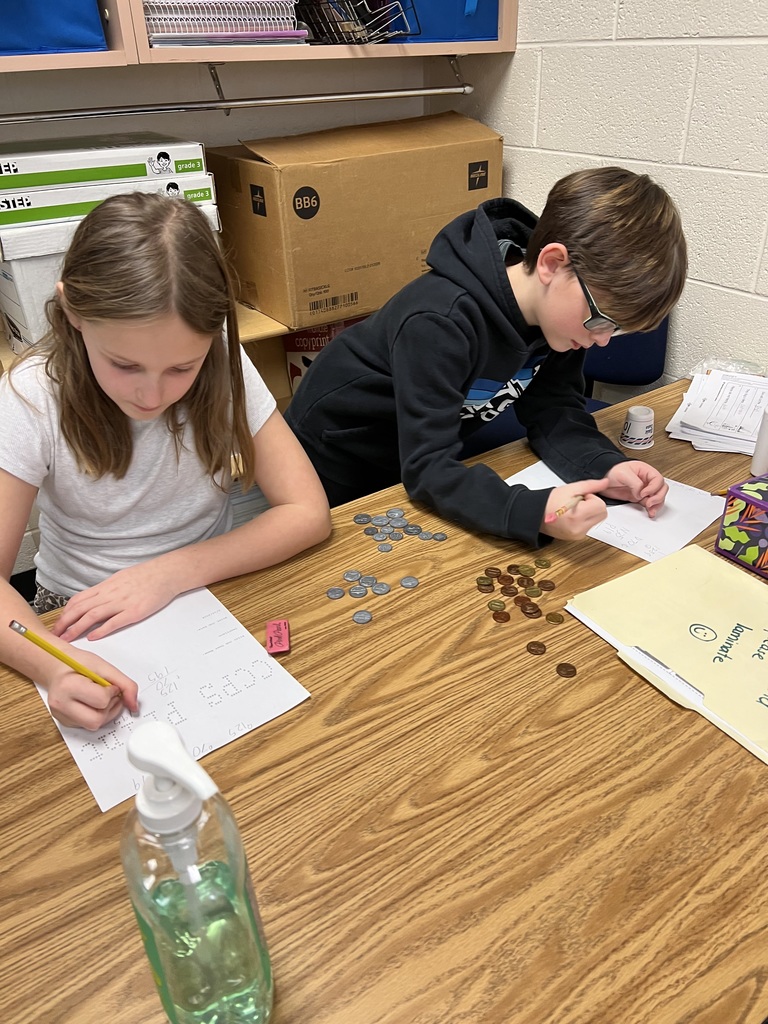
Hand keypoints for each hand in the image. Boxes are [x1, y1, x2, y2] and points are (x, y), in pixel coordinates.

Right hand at [45, 653, 138, 730]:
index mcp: (68, 686)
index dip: (112, 692)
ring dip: (105, 713)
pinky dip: (96, 715)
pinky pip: (88, 725)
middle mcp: (60, 705)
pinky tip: (92, 703)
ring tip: (101, 698)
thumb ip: (125, 684)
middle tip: (109, 694)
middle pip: (97, 720)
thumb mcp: (104, 667)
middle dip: (109, 707)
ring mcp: (61, 716)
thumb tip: (134, 705)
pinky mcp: (64, 722)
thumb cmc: (78, 664)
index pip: (102, 701)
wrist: (58, 668)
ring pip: (94, 725)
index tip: (109, 684)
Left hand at [50, 561, 178, 641]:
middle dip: (65, 622)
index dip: (66, 612)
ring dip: (77, 628)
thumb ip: (107, 590)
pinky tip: (93, 637)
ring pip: (93, 615)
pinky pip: (115, 622)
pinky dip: (102, 630)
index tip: (59, 622)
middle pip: (81, 608)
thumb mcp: (121, 578)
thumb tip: (95, 599)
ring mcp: (123, 602)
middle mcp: (111, 593)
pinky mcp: (135, 611)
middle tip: (56, 634)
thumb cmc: (147, 575)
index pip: (79, 599)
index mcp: (106, 586)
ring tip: (68, 638)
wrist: (166, 573)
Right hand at [540, 478, 608, 540]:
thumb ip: (591, 485)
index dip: (592, 498)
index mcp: (577, 515)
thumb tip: (605, 482)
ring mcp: (578, 535)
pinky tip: (572, 516)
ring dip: (589, 513)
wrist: (536, 515)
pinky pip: (589, 526)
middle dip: (594, 506)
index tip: (581, 498)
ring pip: (597, 520)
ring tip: (574, 509)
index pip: (601, 506)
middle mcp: (579, 528)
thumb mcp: (571, 488)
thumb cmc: (549, 502)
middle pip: (602, 514)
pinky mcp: (577, 538)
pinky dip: (584, 520)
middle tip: (579, 503)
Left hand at [600, 461, 667, 517]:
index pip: (658, 479)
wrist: (602, 480)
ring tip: (651, 510)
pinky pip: (650, 503)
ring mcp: (644, 489)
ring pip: (658, 497)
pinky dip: (652, 508)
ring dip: (657, 504)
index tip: (644, 493)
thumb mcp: (623, 474)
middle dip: (658, 497)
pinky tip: (650, 512)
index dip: (654, 487)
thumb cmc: (612, 471)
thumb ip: (635, 483)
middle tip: (649, 503)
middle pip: (662, 489)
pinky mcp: (639, 497)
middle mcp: (647, 480)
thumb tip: (641, 493)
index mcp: (645, 471)